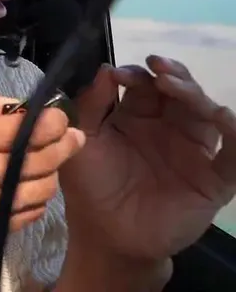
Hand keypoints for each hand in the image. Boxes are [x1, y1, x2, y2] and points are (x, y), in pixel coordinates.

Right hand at [0, 91, 85, 247]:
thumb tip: (20, 107)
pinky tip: (30, 183)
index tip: (59, 116)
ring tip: (47, 159)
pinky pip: (32, 211)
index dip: (53, 122)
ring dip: (52, 171)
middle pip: (43, 159)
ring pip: (44, 187)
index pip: (25, 130)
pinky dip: (38, 195)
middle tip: (71, 135)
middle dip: (63, 143)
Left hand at [61, 56, 235, 260]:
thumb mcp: (83, 141)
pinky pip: (234, 156)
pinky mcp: (214, 179)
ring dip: (195, 95)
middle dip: (172, 75)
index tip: (119, 74)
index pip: (146, 85)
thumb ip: (91, 106)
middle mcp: (170, 128)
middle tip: (157, 68)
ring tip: (176, 86)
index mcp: (138, 116)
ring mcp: (194, 152)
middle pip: (181, 92)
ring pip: (207, 114)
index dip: (137, 74)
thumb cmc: (91, 187)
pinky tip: (224, 118)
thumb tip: (104, 68)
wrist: (106, 237)